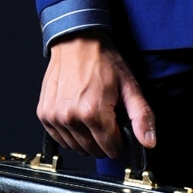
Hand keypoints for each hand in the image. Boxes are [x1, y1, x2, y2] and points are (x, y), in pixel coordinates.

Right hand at [37, 35, 155, 160]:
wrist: (76, 42)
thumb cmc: (102, 60)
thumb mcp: (130, 86)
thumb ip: (141, 116)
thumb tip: (148, 141)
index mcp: (93, 112)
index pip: (111, 148)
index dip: (120, 141)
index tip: (119, 130)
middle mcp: (71, 117)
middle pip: (93, 150)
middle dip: (104, 141)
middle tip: (107, 120)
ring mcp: (54, 117)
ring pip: (76, 147)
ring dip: (86, 139)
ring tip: (91, 116)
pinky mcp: (44, 114)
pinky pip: (59, 139)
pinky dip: (70, 133)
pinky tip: (77, 117)